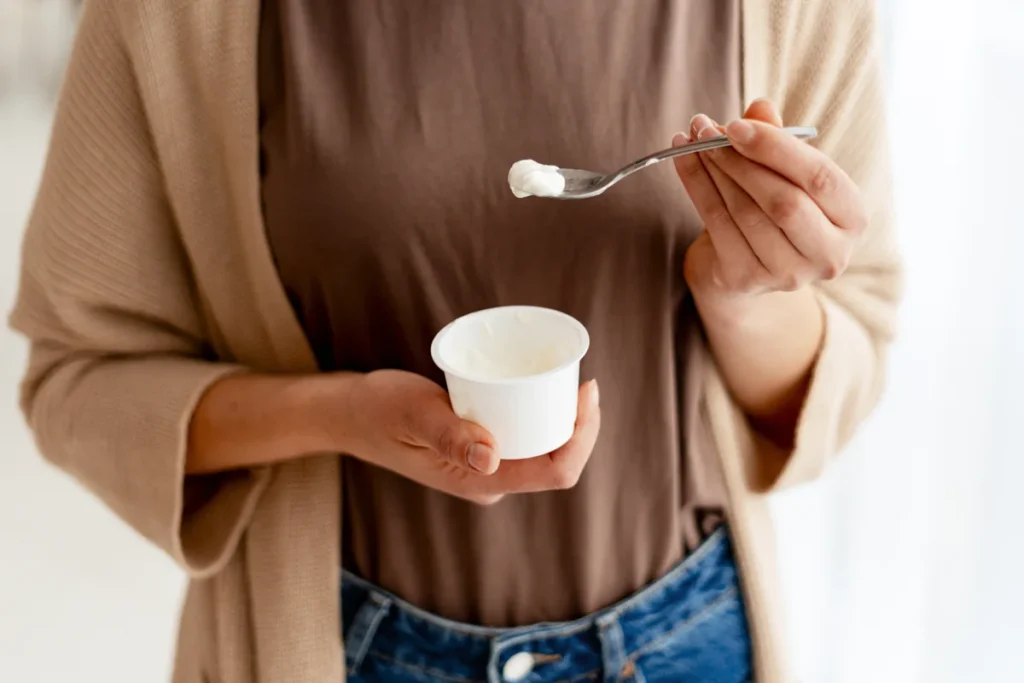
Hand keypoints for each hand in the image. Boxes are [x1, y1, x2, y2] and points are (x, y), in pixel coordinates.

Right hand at [337, 370, 600, 504]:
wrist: (350, 416)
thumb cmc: (379, 411)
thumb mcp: (414, 414)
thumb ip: (448, 435)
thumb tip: (490, 459)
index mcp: (478, 481)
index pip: (554, 472)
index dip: (583, 436)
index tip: (587, 392)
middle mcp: (488, 481)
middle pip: (556, 463)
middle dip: (580, 427)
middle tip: (585, 381)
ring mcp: (485, 470)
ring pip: (543, 452)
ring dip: (564, 423)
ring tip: (571, 383)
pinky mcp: (480, 454)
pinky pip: (524, 441)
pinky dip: (541, 417)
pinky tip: (545, 391)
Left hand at [673, 100, 867, 303]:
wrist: (745, 262)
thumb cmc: (774, 206)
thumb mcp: (786, 172)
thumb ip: (779, 140)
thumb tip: (761, 107)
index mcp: (852, 218)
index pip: (820, 178)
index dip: (777, 149)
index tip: (737, 124)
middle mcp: (828, 253)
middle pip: (783, 201)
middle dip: (740, 160)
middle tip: (706, 129)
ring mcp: (787, 273)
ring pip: (745, 212)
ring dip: (713, 170)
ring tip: (692, 139)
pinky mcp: (746, 279)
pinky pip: (716, 224)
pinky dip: (695, 187)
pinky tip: (682, 159)